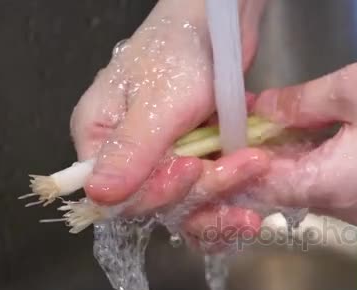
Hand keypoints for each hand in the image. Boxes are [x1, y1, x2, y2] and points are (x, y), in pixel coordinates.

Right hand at [70, 0, 264, 215]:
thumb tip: (98, 196)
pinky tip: (255, 178)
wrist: (218, 24)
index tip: (194, 168)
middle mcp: (128, 154)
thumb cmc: (178, 49)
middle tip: (246, 163)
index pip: (122, 192)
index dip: (160, 191)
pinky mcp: (193, 155)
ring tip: (258, 165)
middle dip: (206, 186)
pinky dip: (233, 183)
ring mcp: (163, 156)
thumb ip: (131, 150)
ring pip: (189, 198)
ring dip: (226, 190)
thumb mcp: (157, 101)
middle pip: (161, 200)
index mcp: (100, 138)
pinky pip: (209, 186)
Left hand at [238, 32, 356, 225]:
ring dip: (289, 156)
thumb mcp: (351, 88)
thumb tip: (260, 112)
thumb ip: (298, 104)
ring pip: (310, 187)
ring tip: (274, 119)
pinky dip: (316, 160)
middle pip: (286, 190)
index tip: (222, 137)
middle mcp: (347, 209)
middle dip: (262, 156)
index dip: (238, 163)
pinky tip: (312, 131)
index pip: (264, 186)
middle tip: (246, 120)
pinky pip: (336, 184)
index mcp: (333, 187)